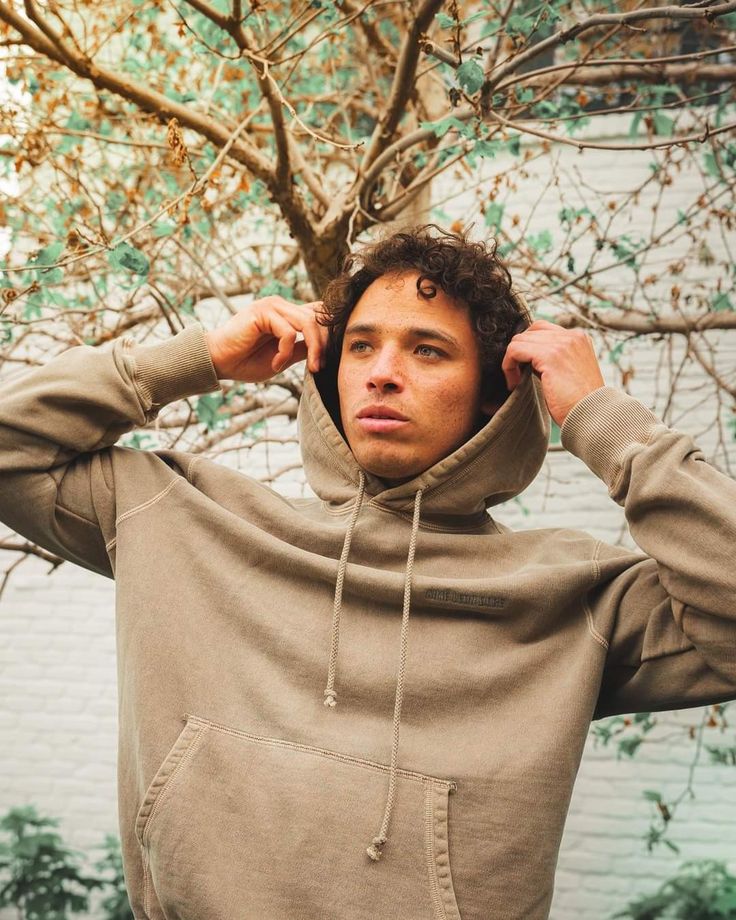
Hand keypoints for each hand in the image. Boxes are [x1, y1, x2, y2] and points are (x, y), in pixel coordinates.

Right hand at [205, 296, 328, 381]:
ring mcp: (272, 306)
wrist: (218, 362)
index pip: (319, 314)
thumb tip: (325, 349)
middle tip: (317, 368)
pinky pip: (288, 332)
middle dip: (323, 345)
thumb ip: (302, 349)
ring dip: (312, 349)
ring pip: (308, 322)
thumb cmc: (246, 361)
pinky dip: (286, 352)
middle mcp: (281, 306)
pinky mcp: (262, 312)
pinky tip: (276, 364)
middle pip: (319, 318)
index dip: (328, 334)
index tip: (325, 361)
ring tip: (307, 367)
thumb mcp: (283, 357)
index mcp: (287, 314)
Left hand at [501, 319, 605, 426]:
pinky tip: (514, 383)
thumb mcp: (570, 372)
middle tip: (517, 376)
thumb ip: (554, 359)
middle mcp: (572, 336)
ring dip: (512, 361)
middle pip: (530, 332)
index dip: (528, 346)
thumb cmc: (579, 402)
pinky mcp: (549, 356)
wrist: (592, 415)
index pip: (543, 329)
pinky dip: (508, 366)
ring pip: (520, 340)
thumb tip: (528, 357)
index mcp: (579, 338)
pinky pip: (515, 350)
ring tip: (516, 381)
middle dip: (519, 353)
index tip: (524, 368)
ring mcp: (562, 344)